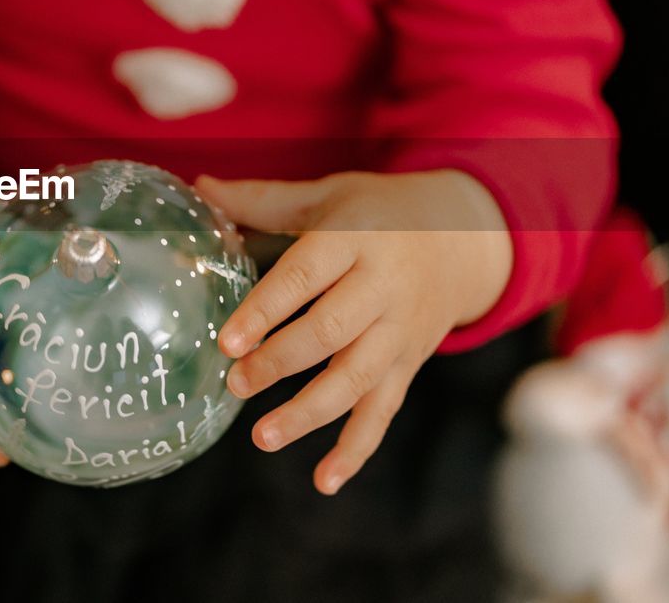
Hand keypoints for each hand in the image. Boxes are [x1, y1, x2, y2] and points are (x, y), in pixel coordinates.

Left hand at [196, 170, 512, 493]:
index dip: (266, 309)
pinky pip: (385, 411)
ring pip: (357, 378)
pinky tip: (325, 481)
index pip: (307, 275)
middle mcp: (384, 286)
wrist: (468, 237)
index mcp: (357, 237)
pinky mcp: (410, 363)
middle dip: (281, 362)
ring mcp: (401, 330)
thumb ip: (264, 199)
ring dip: (310, 412)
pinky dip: (357, 449)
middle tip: (235, 385)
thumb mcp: (329, 195)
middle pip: (332, 332)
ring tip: (263, 438)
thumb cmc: (380, 213)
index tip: (227, 341)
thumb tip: (200, 188)